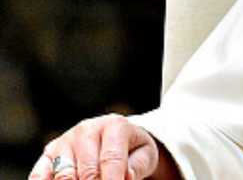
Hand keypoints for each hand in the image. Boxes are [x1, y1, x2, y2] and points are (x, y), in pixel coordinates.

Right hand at [29, 114, 158, 179]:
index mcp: (114, 125)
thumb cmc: (132, 148)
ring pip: (64, 175)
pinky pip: (40, 174)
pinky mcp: (49, 153)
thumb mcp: (144, 154)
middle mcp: (86, 130)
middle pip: (87, 170)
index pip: (111, 159)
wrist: (114, 135)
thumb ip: (137, 166)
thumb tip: (126, 177)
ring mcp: (65, 141)